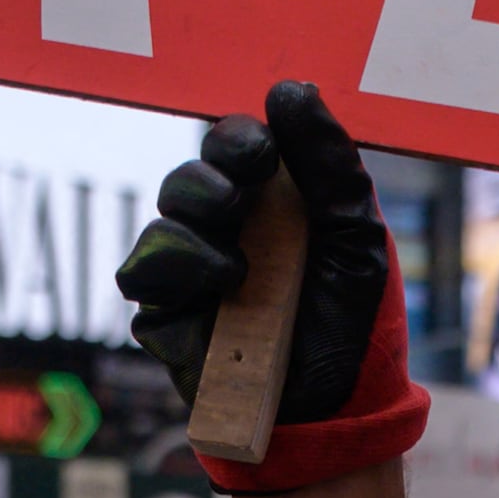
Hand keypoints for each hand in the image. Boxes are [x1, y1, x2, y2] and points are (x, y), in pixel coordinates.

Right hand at [117, 83, 401, 430]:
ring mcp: (192, 275)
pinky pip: (142, 274)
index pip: (231, 144)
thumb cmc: (350, 320)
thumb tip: (290, 90)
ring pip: (163, 221)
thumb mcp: (356, 235)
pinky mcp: (165, 316)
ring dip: (198, 232)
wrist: (335, 407)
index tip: (261, 153)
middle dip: (210, 181)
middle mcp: (225, 232)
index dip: (236, 138)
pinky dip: (178, 273)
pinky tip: (220, 294)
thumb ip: (330, 163)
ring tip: (240, 270)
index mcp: (271, 203)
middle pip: (188, 177)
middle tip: (239, 202)